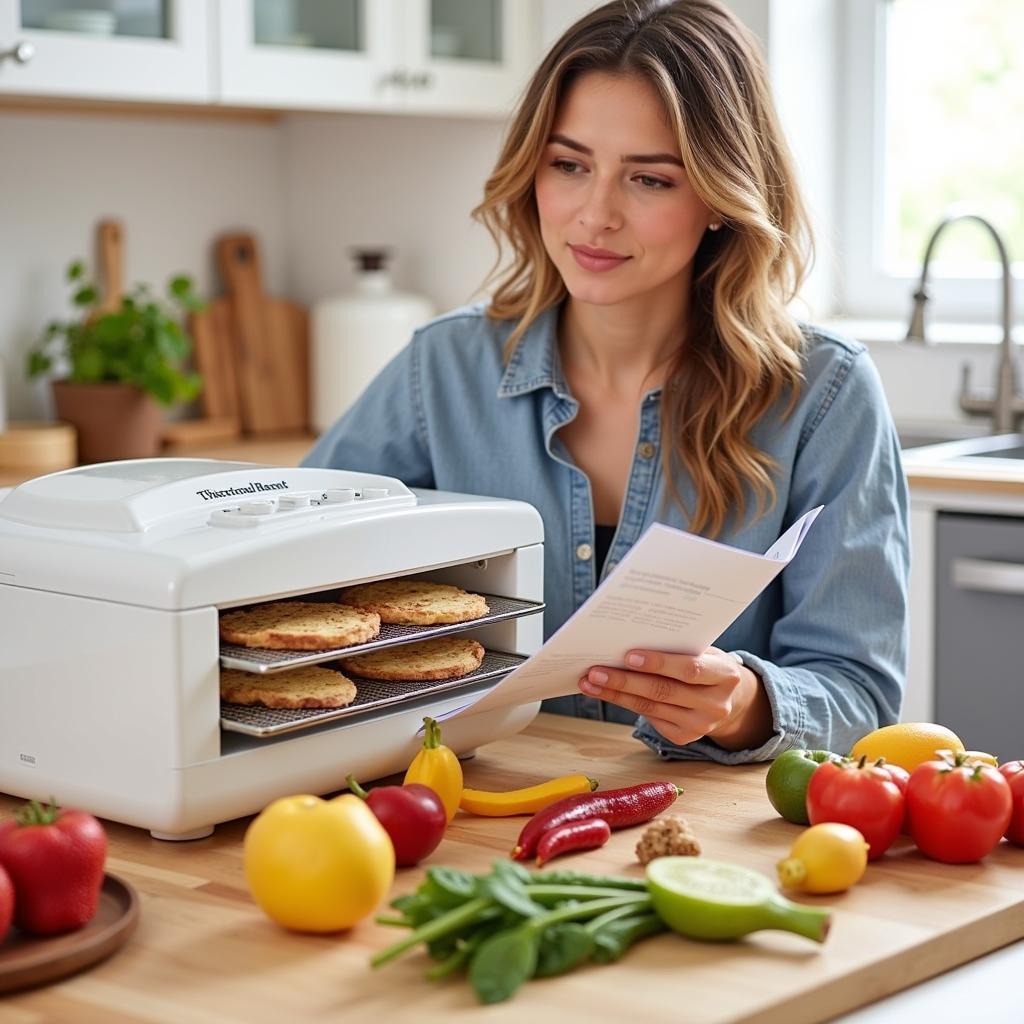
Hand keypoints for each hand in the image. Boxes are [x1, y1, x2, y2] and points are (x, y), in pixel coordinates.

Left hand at [578, 647, 772, 750]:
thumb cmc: (706, 665)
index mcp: (726, 675)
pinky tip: (605, 692)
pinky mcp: (684, 737)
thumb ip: (677, 648)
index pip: (689, 669)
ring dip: (616, 693)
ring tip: (591, 681)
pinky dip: (624, 703)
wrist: (726, 699)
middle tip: (596, 670)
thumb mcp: (703, 652)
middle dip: (626, 680)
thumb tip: (629, 641)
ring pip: (650, 707)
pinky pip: (648, 717)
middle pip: (663, 691)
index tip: (628, 655)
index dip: (659, 663)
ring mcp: (700, 725)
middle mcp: (716, 705)